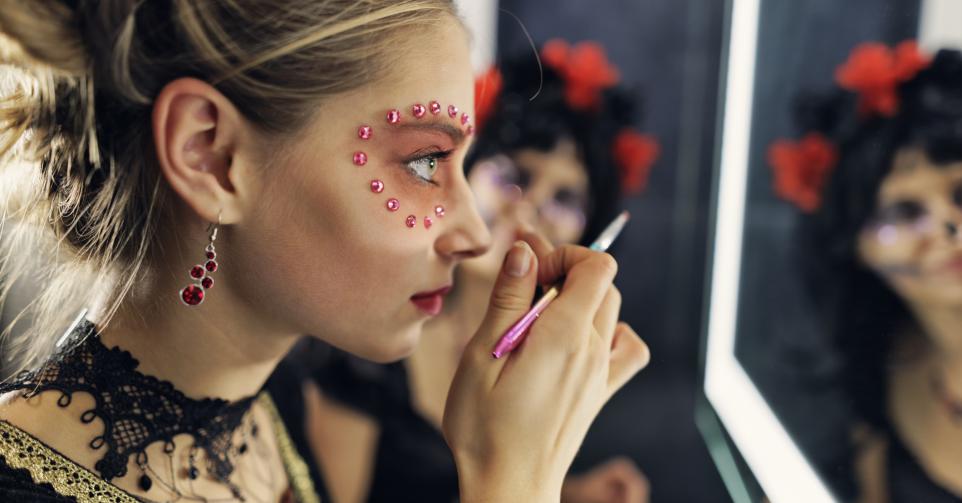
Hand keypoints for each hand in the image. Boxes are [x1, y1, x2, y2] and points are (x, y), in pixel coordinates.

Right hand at [443, 231, 649, 502]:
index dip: (562, 253)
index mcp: (563, 336)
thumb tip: (526, 250)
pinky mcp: (600, 393)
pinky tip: (581, 340)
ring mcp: (600, 373)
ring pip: (611, 310)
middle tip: (524, 282)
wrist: (508, 486)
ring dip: (582, 297)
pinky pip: (627, 349)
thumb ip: (508, 299)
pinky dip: (612, 332)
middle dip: (565, 269)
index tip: (526, 269)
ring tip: (542, 313)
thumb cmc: (483, 428)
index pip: (594, 264)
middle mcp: (591, 350)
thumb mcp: (480, 356)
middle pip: (601, 283)